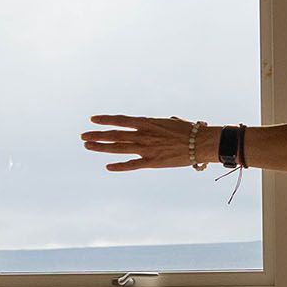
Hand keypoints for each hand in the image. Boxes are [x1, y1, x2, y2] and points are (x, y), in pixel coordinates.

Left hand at [83, 114, 215, 170]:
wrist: (203, 143)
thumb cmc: (190, 130)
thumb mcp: (171, 122)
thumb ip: (159, 124)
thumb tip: (158, 123)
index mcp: (148, 122)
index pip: (121, 120)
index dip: (105, 119)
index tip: (92, 119)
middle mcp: (144, 135)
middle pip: (115, 134)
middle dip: (97, 135)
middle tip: (83, 136)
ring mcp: (147, 149)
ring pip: (118, 148)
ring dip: (101, 147)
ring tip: (88, 146)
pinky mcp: (153, 162)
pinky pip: (132, 165)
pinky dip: (119, 166)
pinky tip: (107, 166)